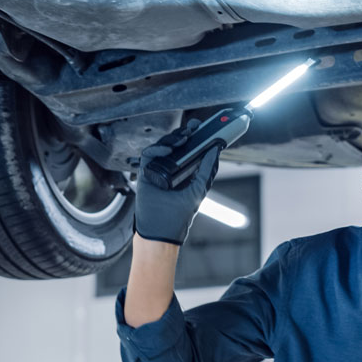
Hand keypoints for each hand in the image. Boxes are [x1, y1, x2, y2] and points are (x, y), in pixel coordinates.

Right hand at [133, 120, 222, 245]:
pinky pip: (148, 155)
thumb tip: (215, 152)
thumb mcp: (196, 191)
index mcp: (184, 174)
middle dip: (184, 135)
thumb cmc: (177, 218)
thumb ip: (206, 172)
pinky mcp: (145, 174)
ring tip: (182, 139)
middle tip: (194, 128)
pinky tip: (167, 151)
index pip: (189, 151)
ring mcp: (157, 172)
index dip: (196, 139)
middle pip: (175, 146)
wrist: (158, 233)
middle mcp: (170, 171)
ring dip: (172, 140)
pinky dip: (157, 150)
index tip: (203, 129)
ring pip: (162, 147)